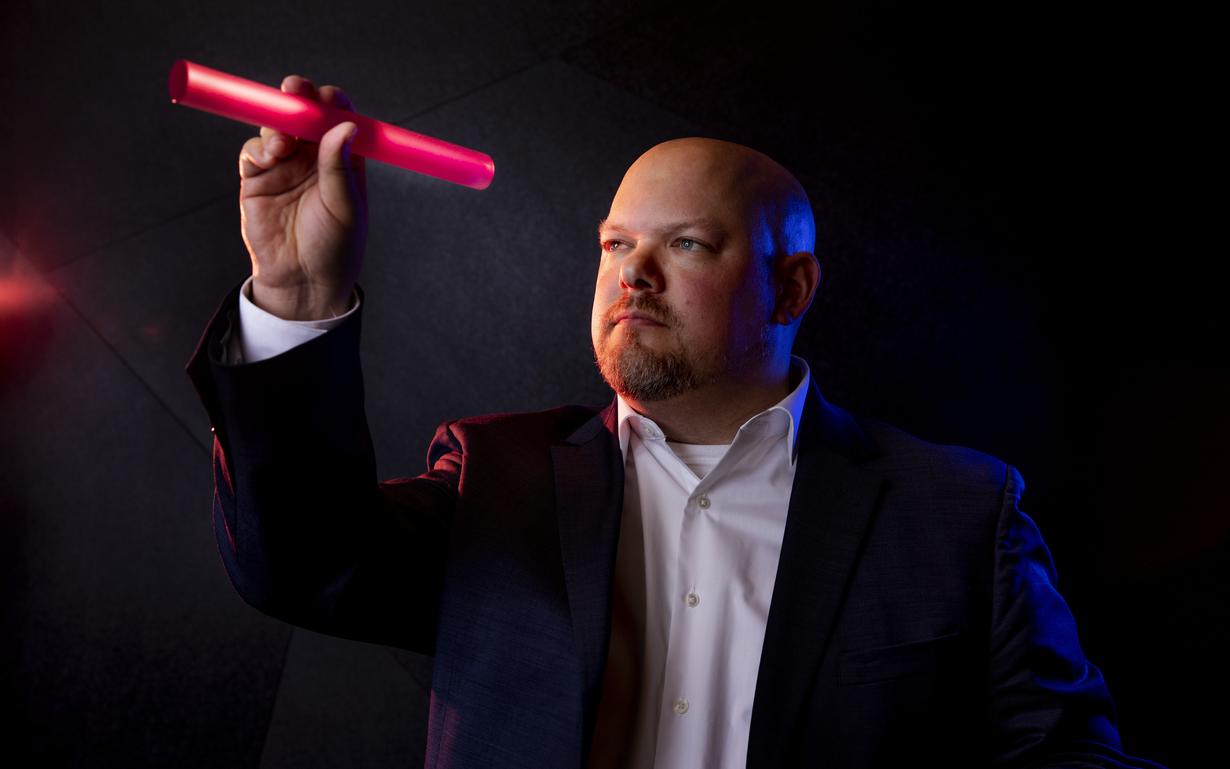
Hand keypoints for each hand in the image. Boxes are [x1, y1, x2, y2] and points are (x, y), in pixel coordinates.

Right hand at [238, 75, 367, 319]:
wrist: (302, 282)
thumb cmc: (334, 248)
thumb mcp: (345, 207)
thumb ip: (339, 166)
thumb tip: (345, 126)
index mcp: (343, 160)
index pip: (338, 120)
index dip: (333, 103)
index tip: (329, 97)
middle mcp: (313, 158)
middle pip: (304, 115)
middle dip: (300, 98)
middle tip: (295, 88)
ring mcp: (284, 166)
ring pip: (276, 127)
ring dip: (278, 123)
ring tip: (283, 142)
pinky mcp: (257, 178)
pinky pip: (254, 150)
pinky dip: (259, 146)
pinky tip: (269, 154)